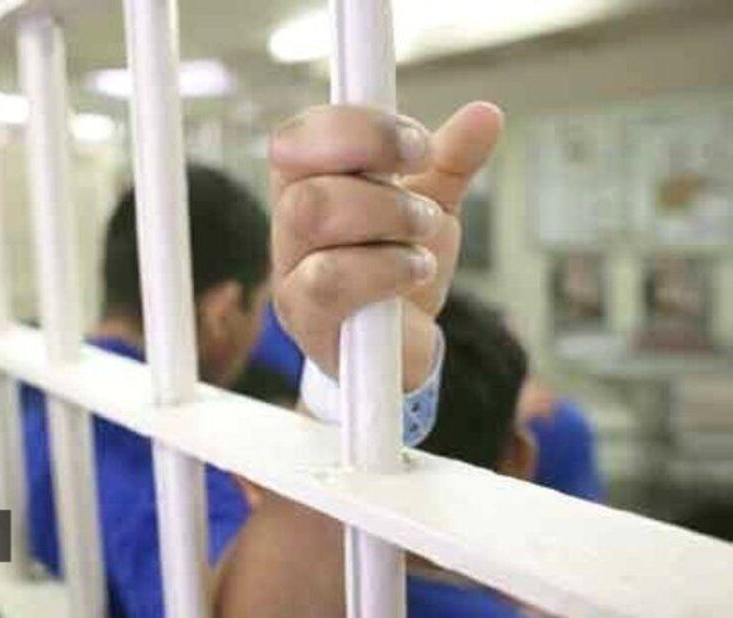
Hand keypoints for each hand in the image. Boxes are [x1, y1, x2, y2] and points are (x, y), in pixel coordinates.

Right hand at [269, 102, 502, 385]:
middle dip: (375, 175)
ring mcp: (290, 275)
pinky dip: (385, 268)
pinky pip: (329, 282)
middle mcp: (288, 227)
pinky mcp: (308, 321)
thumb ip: (450, 161)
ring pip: (310, 218)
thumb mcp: (429, 206)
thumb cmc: (398, 267)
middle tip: (425, 191)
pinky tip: (416, 271)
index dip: (354, 127)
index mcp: (308, 184)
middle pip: (304, 175)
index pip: (297, 137)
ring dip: (383, 217)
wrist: (400, 346)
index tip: (418, 143)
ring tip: (424, 234)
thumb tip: (486, 115)